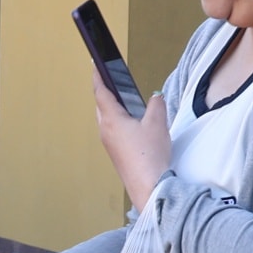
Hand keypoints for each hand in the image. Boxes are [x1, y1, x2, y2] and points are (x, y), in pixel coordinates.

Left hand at [93, 76, 171, 208]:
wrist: (150, 186)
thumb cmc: (150, 156)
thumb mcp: (157, 123)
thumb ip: (156, 105)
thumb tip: (155, 97)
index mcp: (111, 119)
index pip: (100, 92)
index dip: (98, 77)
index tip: (95, 66)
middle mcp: (106, 131)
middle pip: (101, 105)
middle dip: (106, 92)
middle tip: (112, 81)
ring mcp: (109, 144)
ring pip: (107, 120)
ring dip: (112, 108)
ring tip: (125, 101)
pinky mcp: (116, 154)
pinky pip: (113, 132)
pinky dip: (118, 122)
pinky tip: (132, 124)